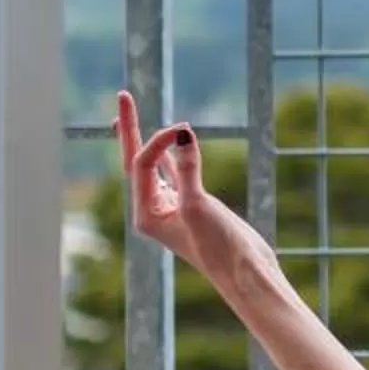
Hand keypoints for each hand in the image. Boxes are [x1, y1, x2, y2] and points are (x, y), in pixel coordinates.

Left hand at [115, 90, 254, 278]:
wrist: (246, 273)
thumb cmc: (220, 246)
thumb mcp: (200, 206)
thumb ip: (188, 169)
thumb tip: (183, 133)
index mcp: (146, 214)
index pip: (143, 165)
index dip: (158, 142)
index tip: (183, 129)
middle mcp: (153, 210)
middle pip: (135, 161)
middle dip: (130, 129)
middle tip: (123, 96)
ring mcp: (171, 208)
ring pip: (153, 166)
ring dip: (146, 140)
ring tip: (131, 116)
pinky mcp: (191, 207)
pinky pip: (174, 174)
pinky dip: (172, 155)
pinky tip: (170, 142)